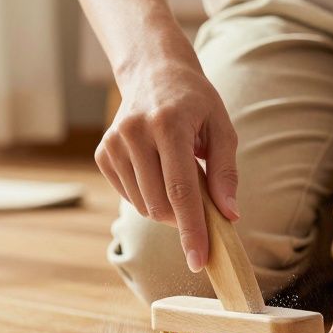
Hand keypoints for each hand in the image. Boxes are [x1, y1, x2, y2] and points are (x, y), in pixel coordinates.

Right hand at [96, 61, 239, 271]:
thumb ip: (225, 172)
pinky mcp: (103, 152)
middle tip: (202, 207)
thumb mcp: (221, 128)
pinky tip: (158, 172)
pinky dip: (148, 196)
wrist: (153, 72)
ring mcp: (114, 142)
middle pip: (160, 204)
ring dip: (166, 208)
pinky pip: (129, 196)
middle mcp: (135, 132)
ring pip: (143, 205)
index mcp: (169, 124)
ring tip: (179, 178)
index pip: (181, 191)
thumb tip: (229, 216)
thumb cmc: (195, 102)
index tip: (199, 260)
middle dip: (183, 220)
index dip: (192, 229)